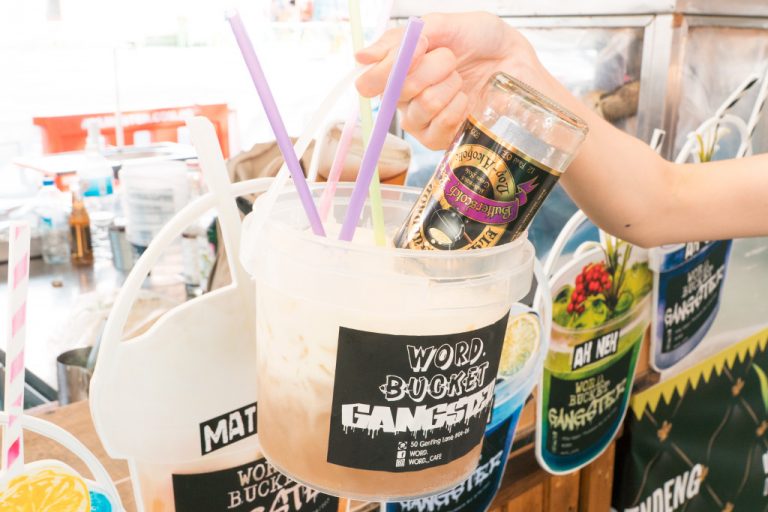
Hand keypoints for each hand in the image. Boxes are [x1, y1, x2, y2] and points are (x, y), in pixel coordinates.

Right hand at [355, 12, 545, 148]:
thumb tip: (361, 56)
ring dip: (448, 86)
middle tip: (451, 59)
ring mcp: (421, 122)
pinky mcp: (440, 140)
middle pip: (396, 92)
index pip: (368, 82)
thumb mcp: (446, 25)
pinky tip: (466, 100)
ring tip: (462, 80)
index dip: (388, 68)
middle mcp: (404, 98)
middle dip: (431, 67)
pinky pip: (439, 126)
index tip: (418, 47)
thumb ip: (404, 39)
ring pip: (422, 107)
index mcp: (399, 70)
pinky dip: (457, 107)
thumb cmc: (484, 42)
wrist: (518, 64)